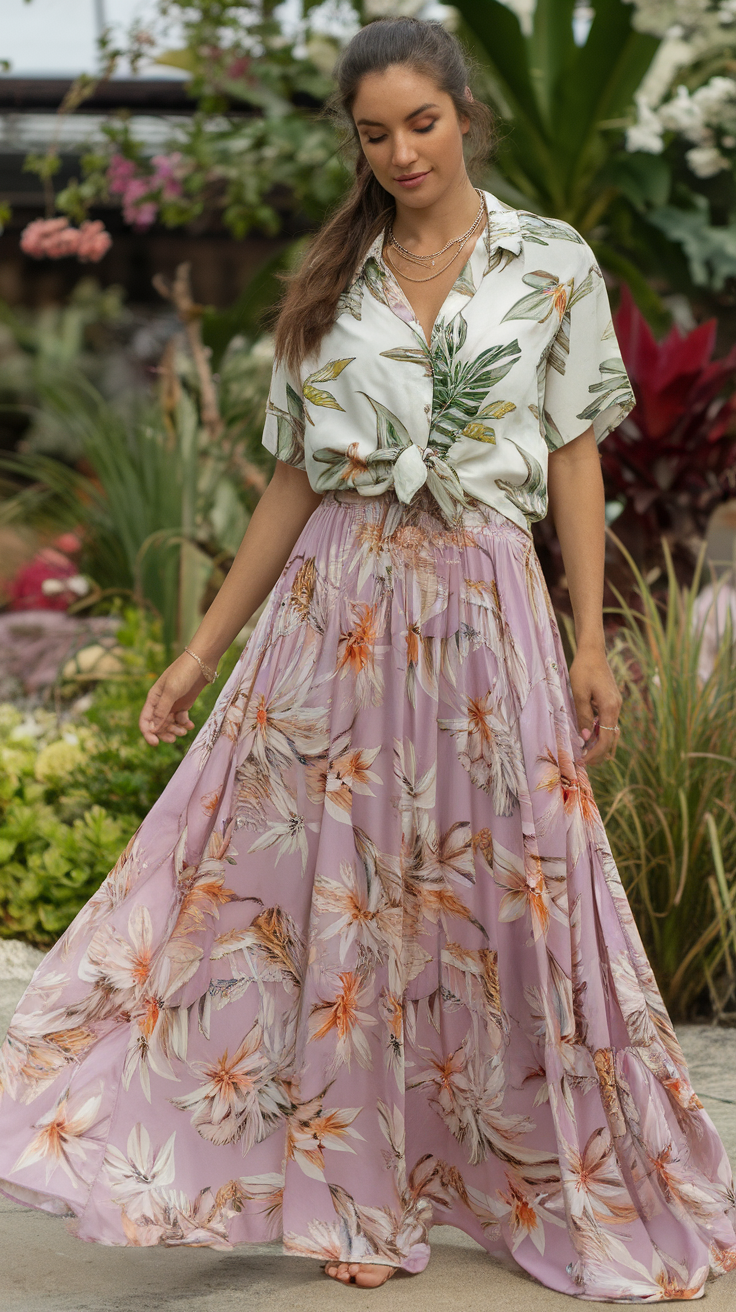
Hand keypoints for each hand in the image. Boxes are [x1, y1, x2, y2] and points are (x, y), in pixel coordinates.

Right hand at [138, 652, 206, 745]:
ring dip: (175, 729)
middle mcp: (161, 702)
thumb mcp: (171, 691)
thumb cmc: (184, 673)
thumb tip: (153, 729)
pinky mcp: (184, 703)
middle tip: (174, 737)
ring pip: (170, 723)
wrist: (202, 661)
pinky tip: (190, 725)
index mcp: (153, 698)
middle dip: (164, 733)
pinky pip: (181, 718)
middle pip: (157, 725)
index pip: (145, 720)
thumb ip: (162, 710)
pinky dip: (184, 723)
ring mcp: (173, 703)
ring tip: (184, 731)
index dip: (148, 733)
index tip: (155, 743)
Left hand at [569, 644, 621, 767]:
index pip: (606, 739)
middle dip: (600, 752)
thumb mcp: (578, 694)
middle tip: (585, 761)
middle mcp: (617, 707)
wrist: (592, 652)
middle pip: (611, 738)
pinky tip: (589, 736)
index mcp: (610, 707)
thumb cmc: (583, 670)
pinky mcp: (612, 700)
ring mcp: (616, 704)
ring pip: (611, 731)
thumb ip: (583, 716)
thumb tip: (585, 738)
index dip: (595, 753)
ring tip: (586, 753)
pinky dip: (600, 732)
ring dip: (600, 743)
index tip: (583, 761)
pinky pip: (608, 721)